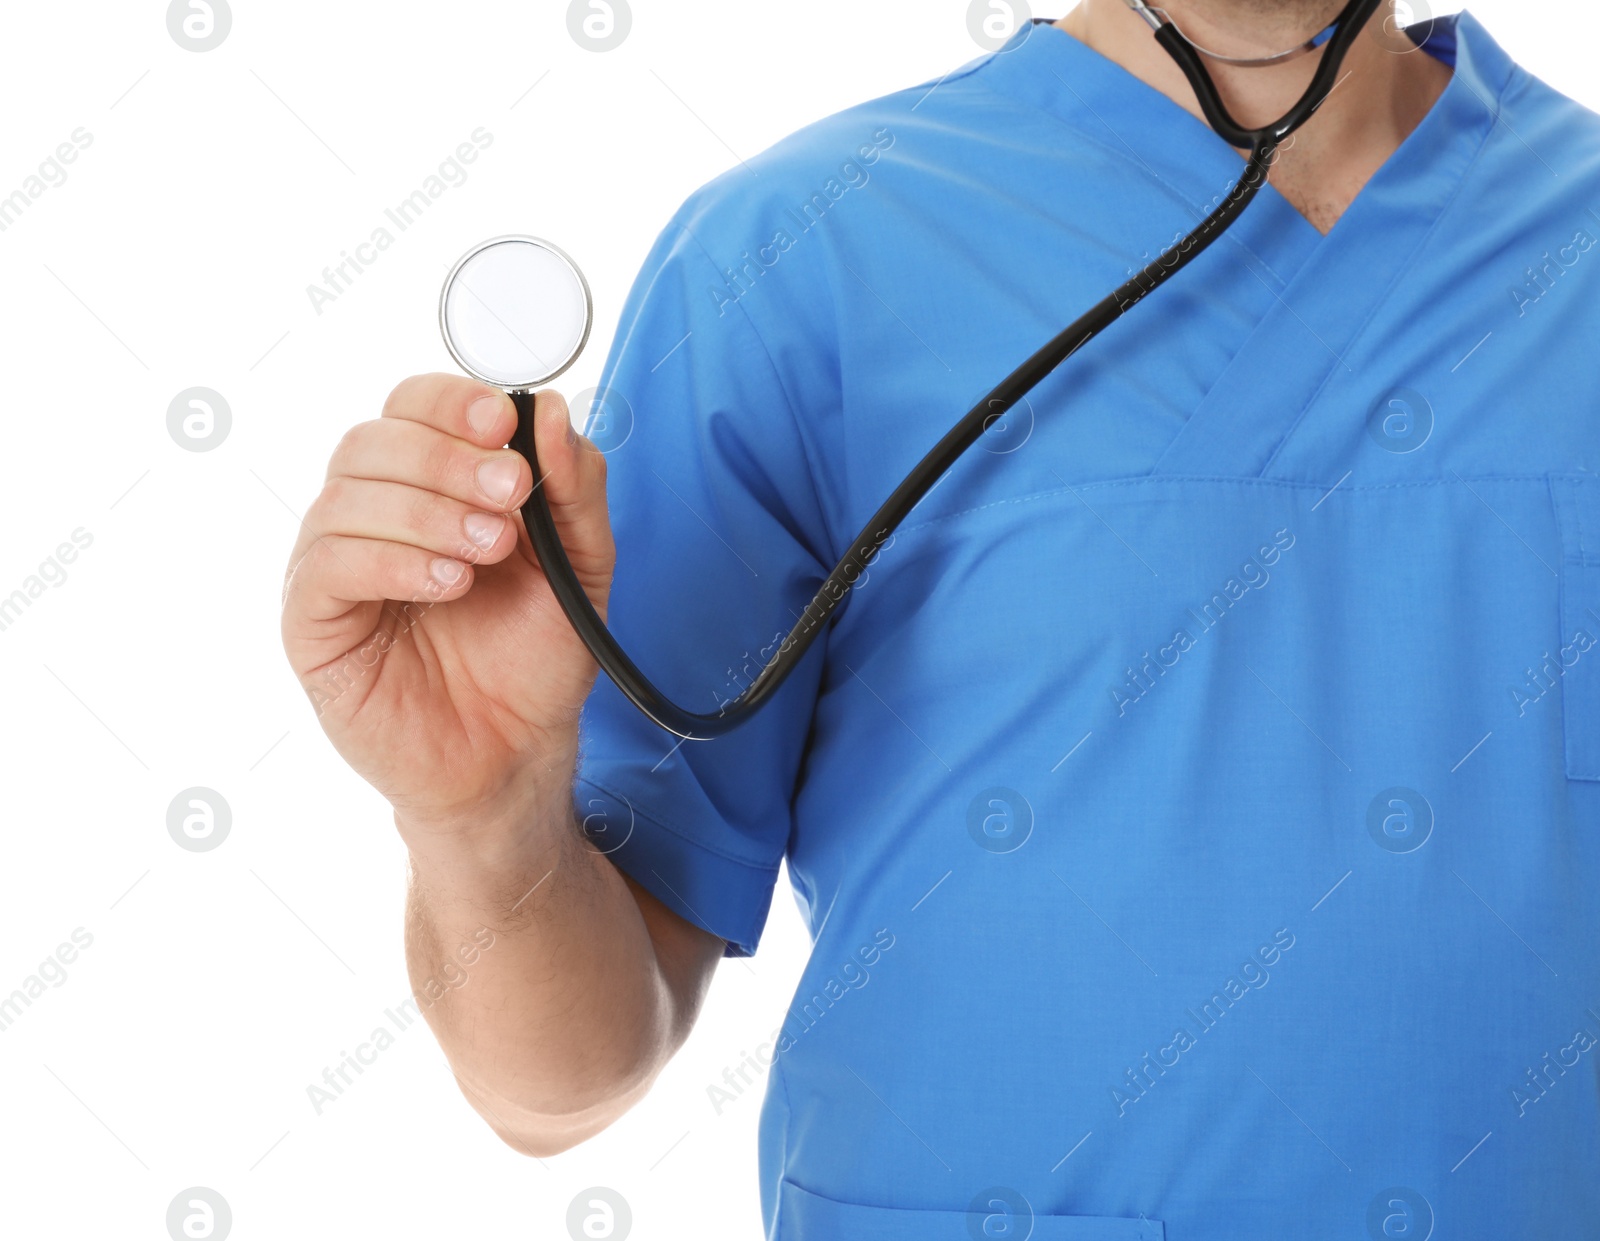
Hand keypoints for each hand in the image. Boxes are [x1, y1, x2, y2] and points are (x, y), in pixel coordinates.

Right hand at [281, 375, 612, 843]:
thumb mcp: (582, 563)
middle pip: (374, 439)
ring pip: (347, 493)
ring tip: (489, 551)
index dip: (453, 402)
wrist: (515, 754)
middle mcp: (373, 514)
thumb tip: (554, 411)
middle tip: (511, 495)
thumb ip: (574, 487)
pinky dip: (393, 559)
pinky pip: (328, 562)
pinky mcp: (314, 623)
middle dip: (449, 457)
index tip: (505, 422)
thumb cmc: (536, 658)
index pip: (412, 406)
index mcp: (430, 486)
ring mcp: (335, 565)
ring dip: (428, 509)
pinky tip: (448, 583)